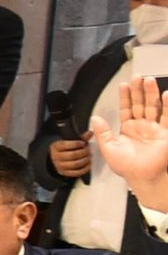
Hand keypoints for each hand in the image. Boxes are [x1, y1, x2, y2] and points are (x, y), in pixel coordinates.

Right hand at [48, 135, 91, 177]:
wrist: (59, 158)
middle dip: (83, 152)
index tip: (83, 143)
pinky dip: (85, 168)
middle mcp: (56, 157)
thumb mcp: (71, 141)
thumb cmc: (67, 148)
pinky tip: (88, 164)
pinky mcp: (64, 173)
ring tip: (89, 156)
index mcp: (56, 147)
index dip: (76, 144)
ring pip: (75, 164)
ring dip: (85, 160)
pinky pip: (76, 172)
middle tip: (88, 150)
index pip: (65, 145)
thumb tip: (90, 133)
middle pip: (72, 155)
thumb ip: (81, 137)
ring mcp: (59, 166)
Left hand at [92, 76, 167, 211]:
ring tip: (149, 80)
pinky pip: (167, 118)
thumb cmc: (126, 166)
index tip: (124, 85)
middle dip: (139, 91)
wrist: (141, 177)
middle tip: (138, 77)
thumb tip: (94, 118)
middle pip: (141, 104)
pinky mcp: (165, 134)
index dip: (126, 96)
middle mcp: (143, 126)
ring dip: (152, 94)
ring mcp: (155, 129)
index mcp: (129, 128)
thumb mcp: (109, 148)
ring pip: (153, 107)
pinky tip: (166, 95)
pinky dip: (167, 107)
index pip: (127, 108)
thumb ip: (103, 133)